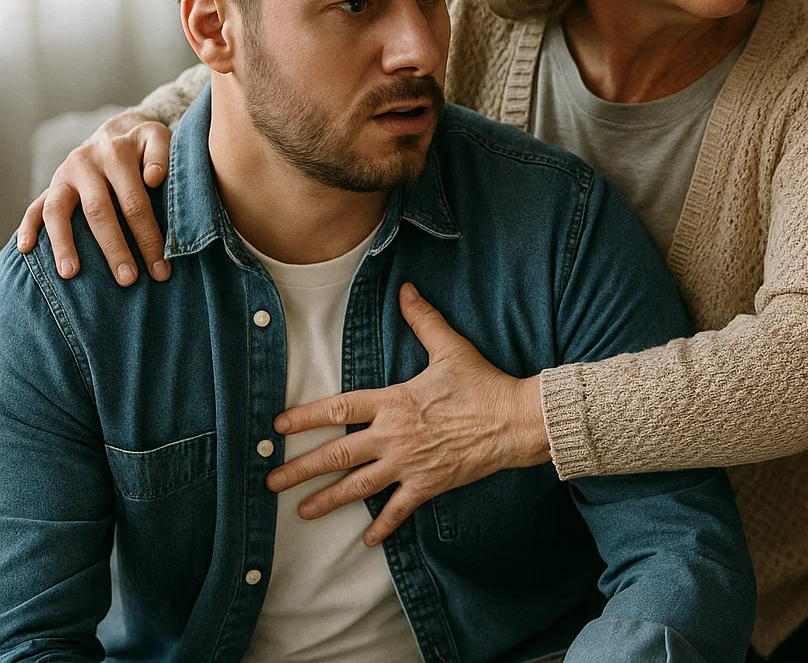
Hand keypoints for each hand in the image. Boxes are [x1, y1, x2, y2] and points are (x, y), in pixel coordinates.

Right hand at [17, 111, 171, 284]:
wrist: (116, 131)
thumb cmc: (144, 145)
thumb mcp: (158, 138)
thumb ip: (161, 155)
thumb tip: (153, 178)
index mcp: (116, 153)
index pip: (134, 202)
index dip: (148, 238)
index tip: (160, 270)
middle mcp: (86, 162)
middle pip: (98, 211)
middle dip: (114, 249)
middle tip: (128, 280)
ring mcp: (64, 174)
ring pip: (58, 210)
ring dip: (63, 244)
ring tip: (71, 274)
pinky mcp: (52, 184)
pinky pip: (34, 207)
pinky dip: (27, 227)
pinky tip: (26, 250)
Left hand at [265, 283, 551, 545]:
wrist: (514, 421)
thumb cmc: (482, 384)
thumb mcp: (451, 348)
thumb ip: (423, 320)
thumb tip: (406, 289)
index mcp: (393, 402)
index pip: (339, 409)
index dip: (305, 417)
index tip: (278, 428)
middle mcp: (393, 436)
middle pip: (337, 454)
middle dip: (300, 469)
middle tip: (271, 480)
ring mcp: (409, 464)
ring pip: (358, 486)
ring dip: (327, 499)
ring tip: (302, 511)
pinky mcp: (428, 485)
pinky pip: (398, 509)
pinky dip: (382, 526)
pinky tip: (366, 540)